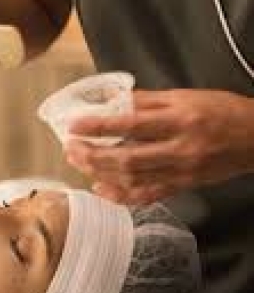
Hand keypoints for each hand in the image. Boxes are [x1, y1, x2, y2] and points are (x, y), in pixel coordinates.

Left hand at [64, 89, 253, 204]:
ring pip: (133, 180)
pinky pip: (147, 196)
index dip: (100, 126)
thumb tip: (113, 101)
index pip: (132, 124)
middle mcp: (180, 149)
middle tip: (70, 148)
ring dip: (101, 173)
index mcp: (181, 120)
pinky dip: (121, 196)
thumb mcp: (186, 96)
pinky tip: (101, 190)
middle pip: (127, 158)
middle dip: (93, 155)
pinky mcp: (182, 186)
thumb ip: (148, 100)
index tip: (74, 125)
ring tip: (79, 163)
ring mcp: (181, 173)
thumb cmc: (221, 112)